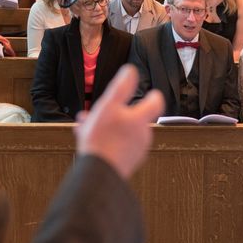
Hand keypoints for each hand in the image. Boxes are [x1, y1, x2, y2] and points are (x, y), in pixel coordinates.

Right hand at [75, 64, 163, 179]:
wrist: (98, 172)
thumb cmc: (102, 139)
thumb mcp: (108, 105)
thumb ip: (121, 87)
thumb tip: (131, 70)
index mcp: (140, 120)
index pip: (156, 103)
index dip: (153, 96)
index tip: (150, 93)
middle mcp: (142, 135)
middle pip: (134, 118)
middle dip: (116, 113)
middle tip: (99, 112)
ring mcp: (135, 151)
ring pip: (123, 132)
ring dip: (108, 127)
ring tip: (87, 128)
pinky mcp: (126, 163)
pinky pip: (118, 146)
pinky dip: (107, 141)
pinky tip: (89, 141)